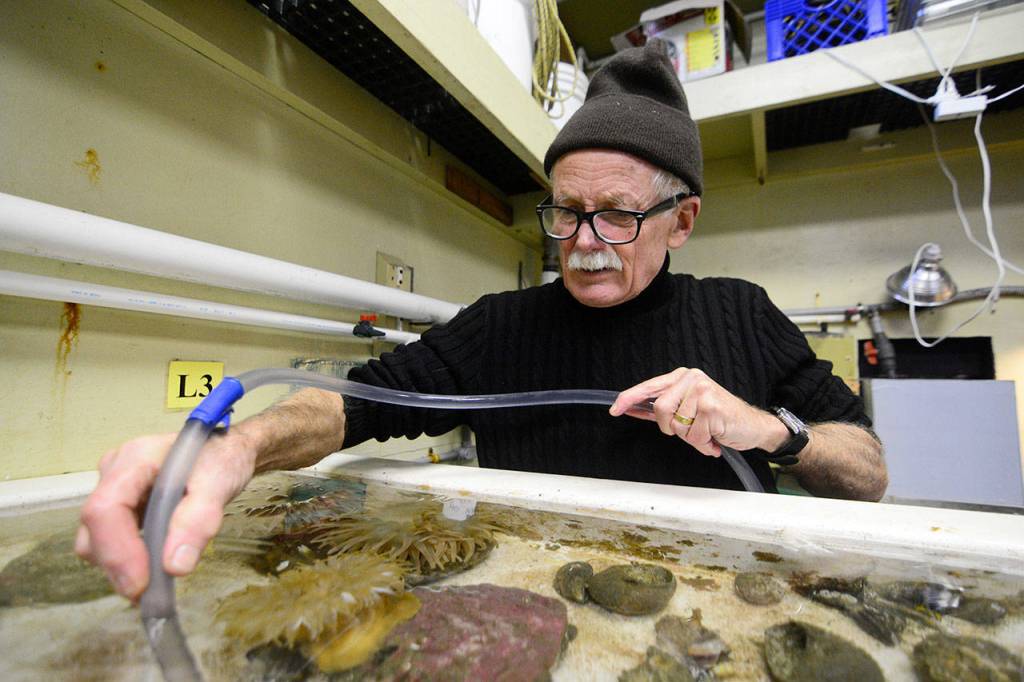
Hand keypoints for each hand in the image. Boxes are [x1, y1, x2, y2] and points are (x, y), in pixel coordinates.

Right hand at [74, 430, 257, 600]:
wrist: (227, 450)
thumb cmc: (222, 459)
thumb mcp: (219, 483)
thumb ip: (198, 520)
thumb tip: (174, 566)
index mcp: (135, 459)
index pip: (106, 509)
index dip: (117, 551)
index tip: (141, 584)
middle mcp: (115, 473)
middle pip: (94, 529)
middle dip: (118, 565)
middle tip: (150, 592)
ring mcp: (114, 490)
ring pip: (96, 539)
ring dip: (121, 565)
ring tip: (156, 580)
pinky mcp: (121, 506)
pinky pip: (110, 539)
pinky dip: (127, 559)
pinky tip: (153, 565)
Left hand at [609, 367, 786, 456]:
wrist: (752, 426)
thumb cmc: (719, 418)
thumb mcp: (688, 410)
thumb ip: (662, 408)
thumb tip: (633, 408)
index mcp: (682, 377)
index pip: (649, 387)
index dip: (629, 398)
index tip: (615, 409)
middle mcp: (692, 379)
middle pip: (661, 409)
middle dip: (672, 428)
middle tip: (690, 430)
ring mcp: (703, 391)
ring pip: (677, 425)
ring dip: (691, 438)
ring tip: (706, 433)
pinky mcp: (712, 407)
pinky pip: (694, 435)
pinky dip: (703, 443)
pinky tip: (715, 437)